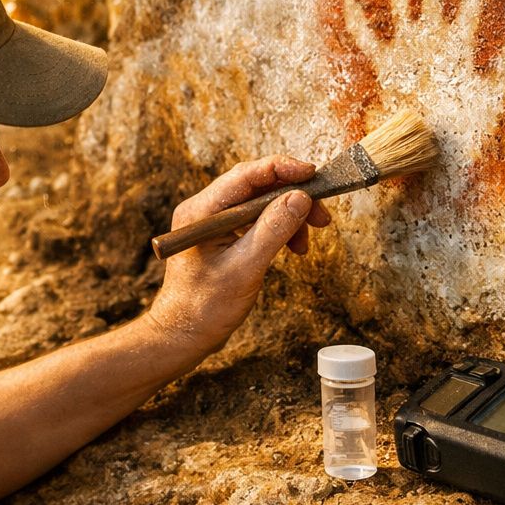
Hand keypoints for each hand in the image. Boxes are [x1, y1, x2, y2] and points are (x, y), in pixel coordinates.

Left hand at [143, 156, 331, 356]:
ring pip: (259, 204)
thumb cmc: (205, 307)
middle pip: (255, 186)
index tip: (312, 175)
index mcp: (202, 211)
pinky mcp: (221, 236)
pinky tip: (292, 247)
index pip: (246, 174)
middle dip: (291, 196)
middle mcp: (205, 210)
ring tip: (305, 242)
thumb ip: (273, 230)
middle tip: (320, 215)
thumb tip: (300, 197)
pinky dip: (277, 230)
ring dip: (287, 216)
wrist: (184, 335)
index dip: (282, 169)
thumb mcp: (245, 268)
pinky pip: (255, 221)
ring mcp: (212, 222)